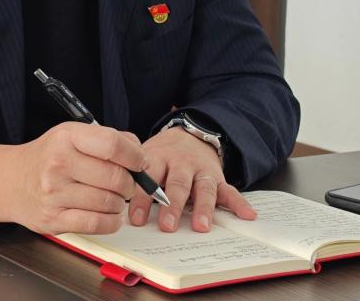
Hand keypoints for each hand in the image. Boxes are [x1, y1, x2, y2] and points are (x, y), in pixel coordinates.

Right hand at [0, 122, 146, 234]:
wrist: (9, 181)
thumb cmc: (47, 157)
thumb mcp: (71, 135)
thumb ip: (107, 139)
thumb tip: (141, 155)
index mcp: (66, 137)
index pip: (112, 145)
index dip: (135, 155)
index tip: (140, 162)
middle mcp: (58, 163)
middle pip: (115, 177)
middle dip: (131, 184)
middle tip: (129, 184)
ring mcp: (54, 193)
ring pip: (109, 202)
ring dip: (120, 203)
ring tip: (115, 198)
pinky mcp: (53, 220)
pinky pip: (97, 224)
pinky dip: (112, 221)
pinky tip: (109, 213)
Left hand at [128, 127, 255, 232]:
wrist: (188, 132)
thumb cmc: (161, 155)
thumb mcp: (143, 156)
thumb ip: (133, 177)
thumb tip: (112, 203)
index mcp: (158, 157)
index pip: (148, 177)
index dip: (141, 198)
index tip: (136, 219)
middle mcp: (181, 163)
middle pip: (177, 184)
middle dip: (172, 205)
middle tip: (168, 225)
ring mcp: (201, 170)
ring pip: (203, 188)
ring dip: (203, 208)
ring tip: (201, 226)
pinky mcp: (217, 176)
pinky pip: (230, 190)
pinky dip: (239, 203)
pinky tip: (247, 215)